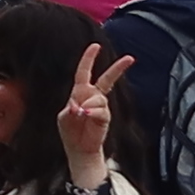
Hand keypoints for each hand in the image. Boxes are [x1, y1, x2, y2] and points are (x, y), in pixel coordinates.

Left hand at [53, 45, 121, 190]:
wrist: (79, 149)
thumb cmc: (70, 131)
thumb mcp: (64, 118)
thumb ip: (69, 110)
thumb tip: (78, 106)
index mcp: (80, 92)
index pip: (84, 72)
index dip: (89, 59)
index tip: (96, 46)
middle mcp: (92, 96)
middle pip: (107, 79)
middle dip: (118, 68)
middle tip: (130, 58)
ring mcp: (100, 106)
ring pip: (97, 98)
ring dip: (88, 106)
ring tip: (82, 115)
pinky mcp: (105, 117)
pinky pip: (100, 110)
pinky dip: (92, 113)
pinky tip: (87, 116)